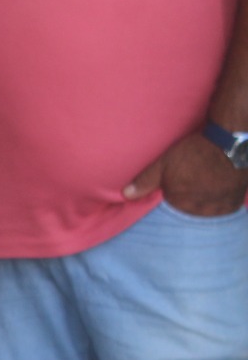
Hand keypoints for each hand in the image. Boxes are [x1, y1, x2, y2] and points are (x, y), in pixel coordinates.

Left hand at [124, 132, 247, 215]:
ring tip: (204, 189)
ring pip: (206, 213)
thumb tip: (125, 195)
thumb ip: (145, 181)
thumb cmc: (193, 153)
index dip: (172, 200)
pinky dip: (218, 204)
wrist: (230, 145)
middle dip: (187, 204)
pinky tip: (216, 192)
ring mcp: (218, 209)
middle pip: (189, 214)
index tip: (175, 191)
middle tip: (192, 186)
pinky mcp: (233, 203)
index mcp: (180, 204)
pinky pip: (223, 210)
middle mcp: (200, 211)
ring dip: (203, 206)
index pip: (171, 211)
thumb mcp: (164, 163)